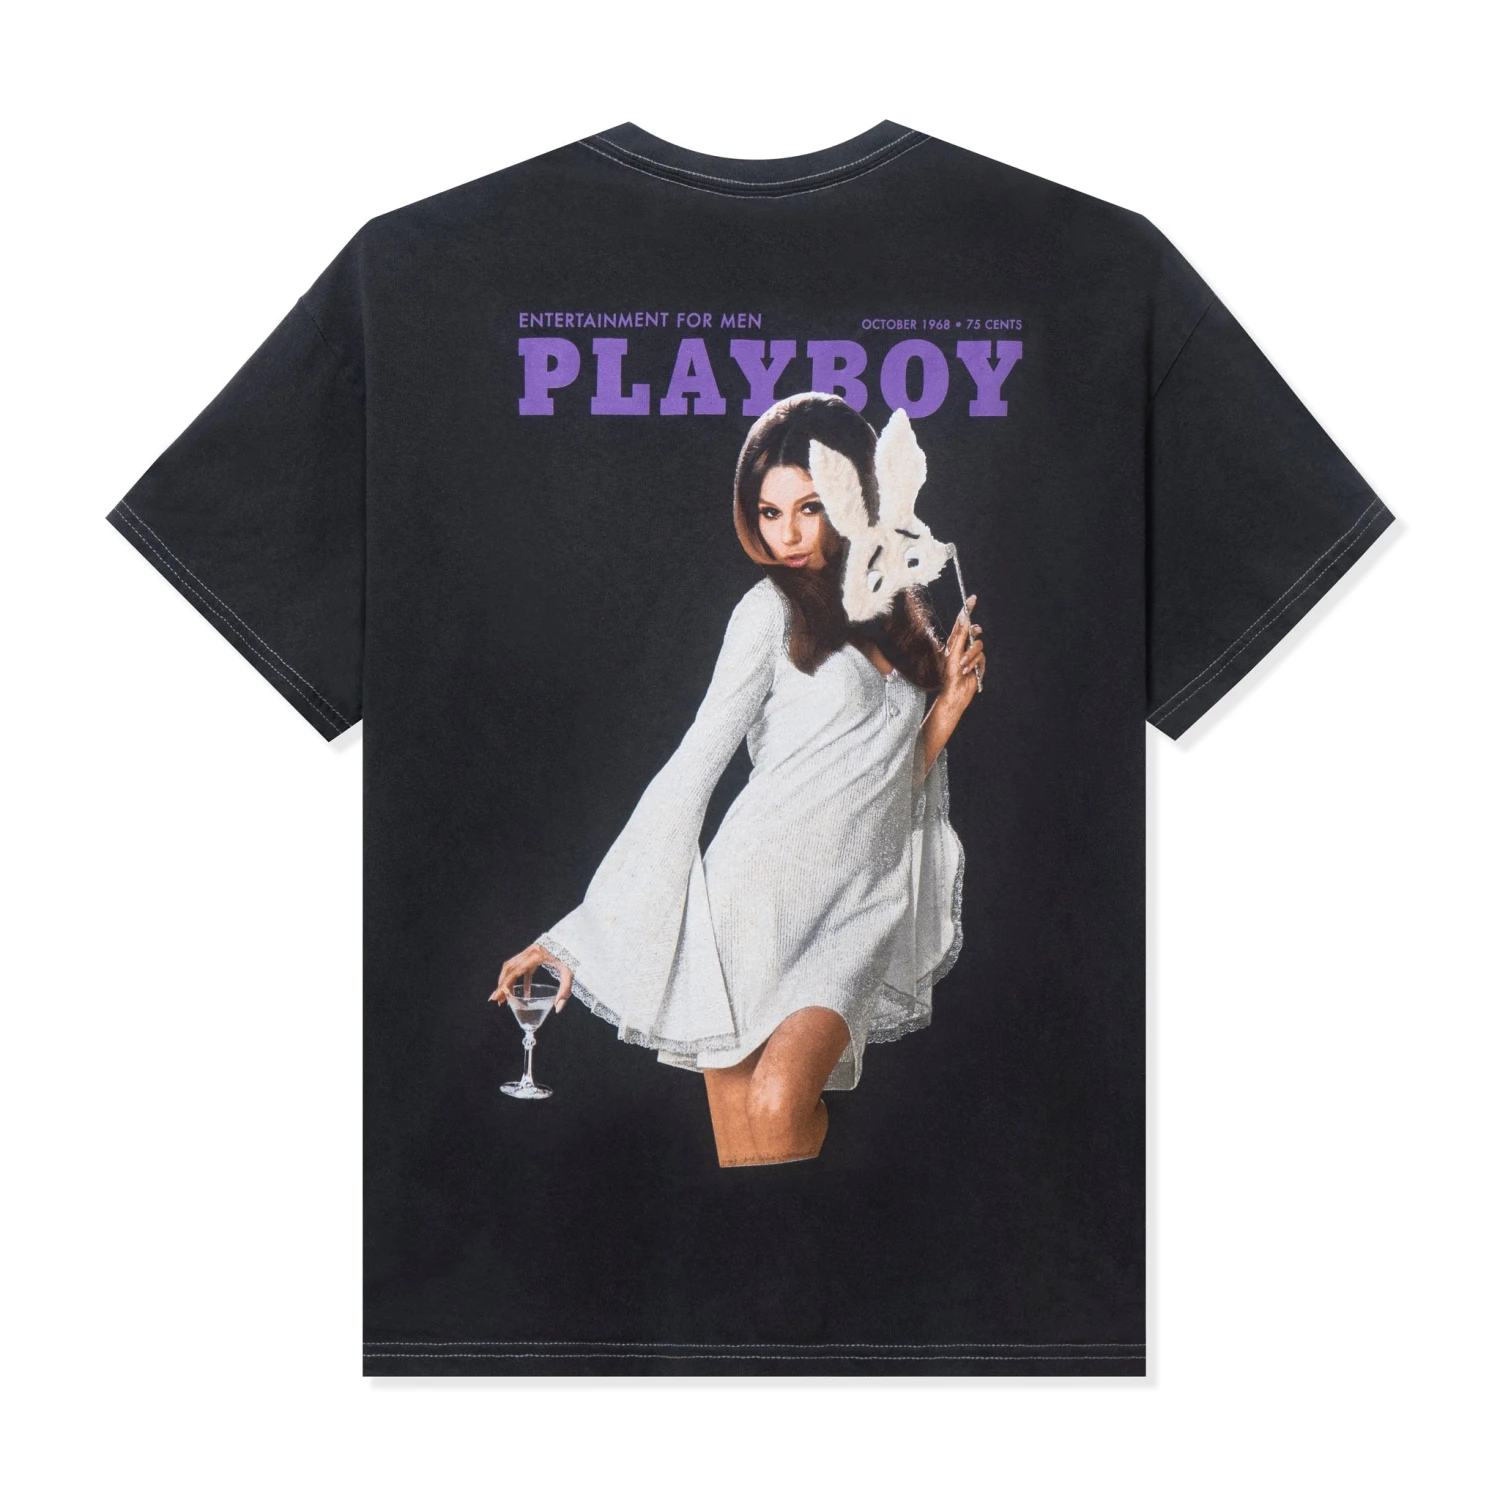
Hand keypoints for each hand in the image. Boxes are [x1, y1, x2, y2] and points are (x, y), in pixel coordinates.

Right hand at [489, 942, 572, 1011]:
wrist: (574, 939)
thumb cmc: (572, 955)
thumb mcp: (570, 973)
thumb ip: (564, 990)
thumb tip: (558, 1009)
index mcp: (535, 956)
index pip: (515, 972)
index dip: (504, 985)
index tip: (496, 996)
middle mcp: (529, 952)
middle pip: (509, 969)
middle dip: (501, 985)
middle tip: (497, 1000)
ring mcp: (530, 952)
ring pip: (512, 967)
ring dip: (507, 982)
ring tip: (506, 997)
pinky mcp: (533, 954)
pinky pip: (523, 968)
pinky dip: (521, 981)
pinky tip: (525, 994)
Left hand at [938, 594, 984, 709]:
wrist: (956, 691)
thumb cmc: (950, 674)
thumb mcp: (953, 652)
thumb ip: (960, 635)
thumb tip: (964, 619)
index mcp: (954, 641)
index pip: (961, 622)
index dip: (967, 609)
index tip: (972, 598)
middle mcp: (963, 645)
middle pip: (973, 631)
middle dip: (974, 633)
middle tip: (976, 631)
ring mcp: (971, 654)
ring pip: (978, 646)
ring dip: (970, 656)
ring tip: (962, 665)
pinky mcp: (978, 663)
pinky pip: (981, 658)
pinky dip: (974, 664)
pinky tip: (968, 671)